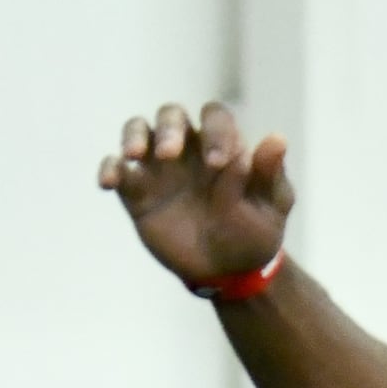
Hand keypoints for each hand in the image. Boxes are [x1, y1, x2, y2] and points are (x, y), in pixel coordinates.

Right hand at [99, 100, 293, 288]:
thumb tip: (277, 139)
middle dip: (169, 129)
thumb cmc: (254, 234)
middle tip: (170, 154)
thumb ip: (270, 175)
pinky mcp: (137, 193)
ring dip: (132, 137)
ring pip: (138, 131)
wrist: (229, 272)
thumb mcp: (270, 208)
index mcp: (222, 145)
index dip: (215, 132)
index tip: (218, 163)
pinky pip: (117, 170)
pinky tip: (109, 182)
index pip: (215, 117)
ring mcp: (160, 169)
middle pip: (170, 115)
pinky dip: (110, 168)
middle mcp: (188, 149)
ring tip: (133, 156)